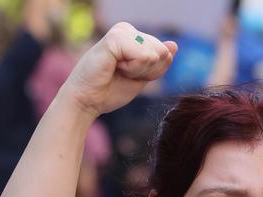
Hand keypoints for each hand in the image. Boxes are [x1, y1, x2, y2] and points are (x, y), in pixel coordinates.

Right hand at [59, 22, 176, 118]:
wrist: (89, 100)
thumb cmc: (111, 90)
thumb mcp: (142, 76)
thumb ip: (158, 61)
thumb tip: (174, 45)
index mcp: (133, 36)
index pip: (165, 53)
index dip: (153, 72)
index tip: (130, 75)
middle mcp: (126, 29)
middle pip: (163, 52)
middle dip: (149, 71)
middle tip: (124, 74)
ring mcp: (120, 32)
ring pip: (155, 54)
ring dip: (139, 71)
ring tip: (118, 70)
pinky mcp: (115, 38)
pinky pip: (144, 57)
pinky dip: (133, 69)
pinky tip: (115, 67)